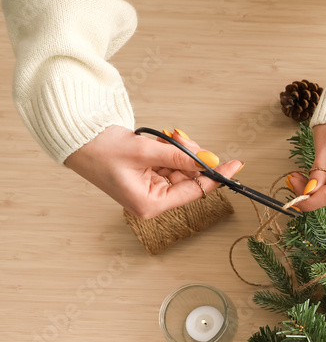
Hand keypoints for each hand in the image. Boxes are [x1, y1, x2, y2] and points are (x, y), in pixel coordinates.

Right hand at [63, 125, 242, 218]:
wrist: (76, 140)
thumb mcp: (145, 151)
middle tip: (186, 139)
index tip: (235, 164)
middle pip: (189, 180)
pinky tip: (165, 140)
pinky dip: (172, 151)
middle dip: (194, 158)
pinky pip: (170, 165)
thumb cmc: (101, 149)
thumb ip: (179, 157)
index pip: (194, 192)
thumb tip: (209, 159)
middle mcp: (152, 201)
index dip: (216, 177)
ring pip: (182, 170)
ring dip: (182, 152)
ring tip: (170, 136)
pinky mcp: (147, 177)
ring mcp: (150, 189)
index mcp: (150, 205)